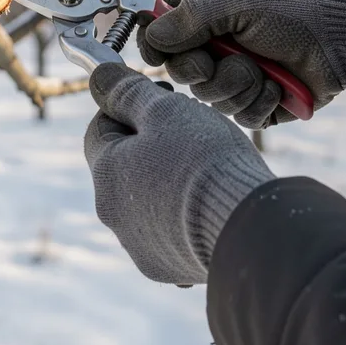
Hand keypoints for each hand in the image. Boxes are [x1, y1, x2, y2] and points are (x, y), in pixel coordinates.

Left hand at [84, 62, 273, 285]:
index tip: (160, 98)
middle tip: (188, 130)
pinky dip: (183, 216)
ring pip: (146, 200)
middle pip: (123, 166)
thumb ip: (127, 92)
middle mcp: (113, 214)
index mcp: (105, 173)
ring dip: (165, 180)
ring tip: (205, 168)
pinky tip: (210, 204)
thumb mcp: (164, 110)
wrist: (246, 228)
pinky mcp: (167, 267)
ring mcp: (139, 245)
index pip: (100, 129)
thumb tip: (99, 76)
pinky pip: (169, 232)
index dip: (126, 107)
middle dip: (149, 144)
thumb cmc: (204, 160)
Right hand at [137, 0, 345, 127]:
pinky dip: (258, 103)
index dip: (154, 41)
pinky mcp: (255, 99)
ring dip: (236, 85)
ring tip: (264, 69)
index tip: (158, 54)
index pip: (160, 25)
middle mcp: (217, 39)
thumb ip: (192, 14)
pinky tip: (278, 87)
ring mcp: (235, 71)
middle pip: (179, 68)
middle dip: (201, 69)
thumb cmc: (297, 8)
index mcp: (207, 6)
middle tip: (223, 59)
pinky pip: (238, 115)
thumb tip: (152, 34)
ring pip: (208, 96)